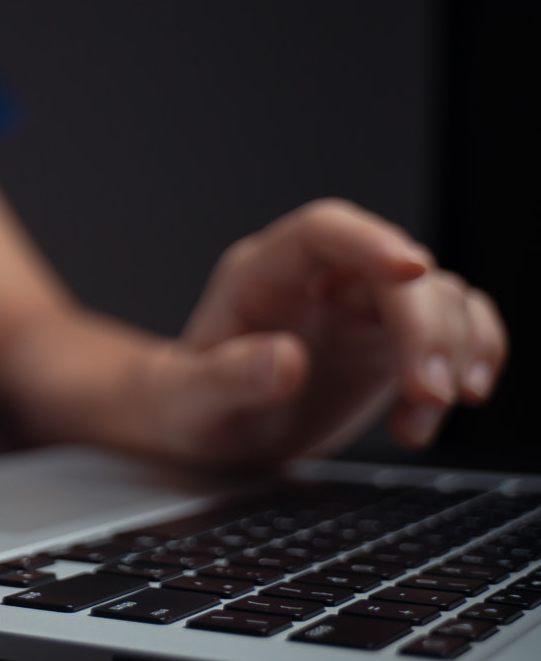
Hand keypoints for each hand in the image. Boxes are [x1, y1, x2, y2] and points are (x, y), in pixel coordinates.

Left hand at [149, 199, 505, 461]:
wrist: (211, 429)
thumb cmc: (189, 406)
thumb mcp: (192, 404)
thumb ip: (228, 380)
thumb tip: (282, 361)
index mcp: (263, 275)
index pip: (322, 231)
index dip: (369, 241)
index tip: (410, 272)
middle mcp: (321, 279)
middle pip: (396, 272)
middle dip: (426, 329)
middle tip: (431, 394)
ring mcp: (363, 307)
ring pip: (440, 297)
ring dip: (452, 354)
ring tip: (422, 419)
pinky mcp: (395, 340)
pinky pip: (458, 327)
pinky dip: (470, 361)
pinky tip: (437, 411)